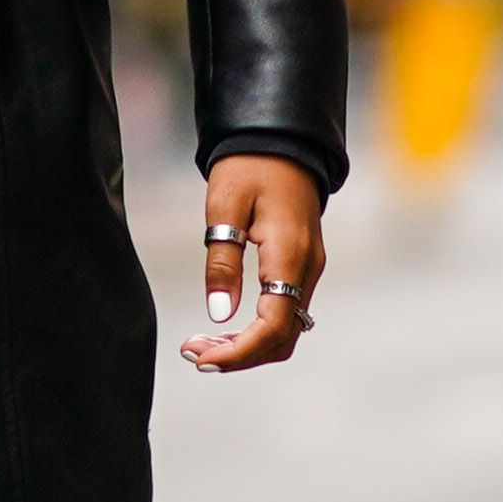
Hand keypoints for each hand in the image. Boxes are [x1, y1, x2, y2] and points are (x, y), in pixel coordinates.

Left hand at [182, 153, 326, 373]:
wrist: (282, 141)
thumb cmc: (250, 167)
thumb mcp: (224, 206)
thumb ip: (223, 260)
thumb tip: (220, 314)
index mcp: (290, 254)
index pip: (274, 325)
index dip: (240, 352)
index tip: (203, 359)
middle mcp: (308, 268)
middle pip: (283, 337)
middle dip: (240, 355)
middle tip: (193, 353)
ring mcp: (309, 269)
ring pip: (286, 329)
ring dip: (247, 345)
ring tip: (202, 344)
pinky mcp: (302, 267)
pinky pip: (285, 311)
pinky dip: (257, 329)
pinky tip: (225, 328)